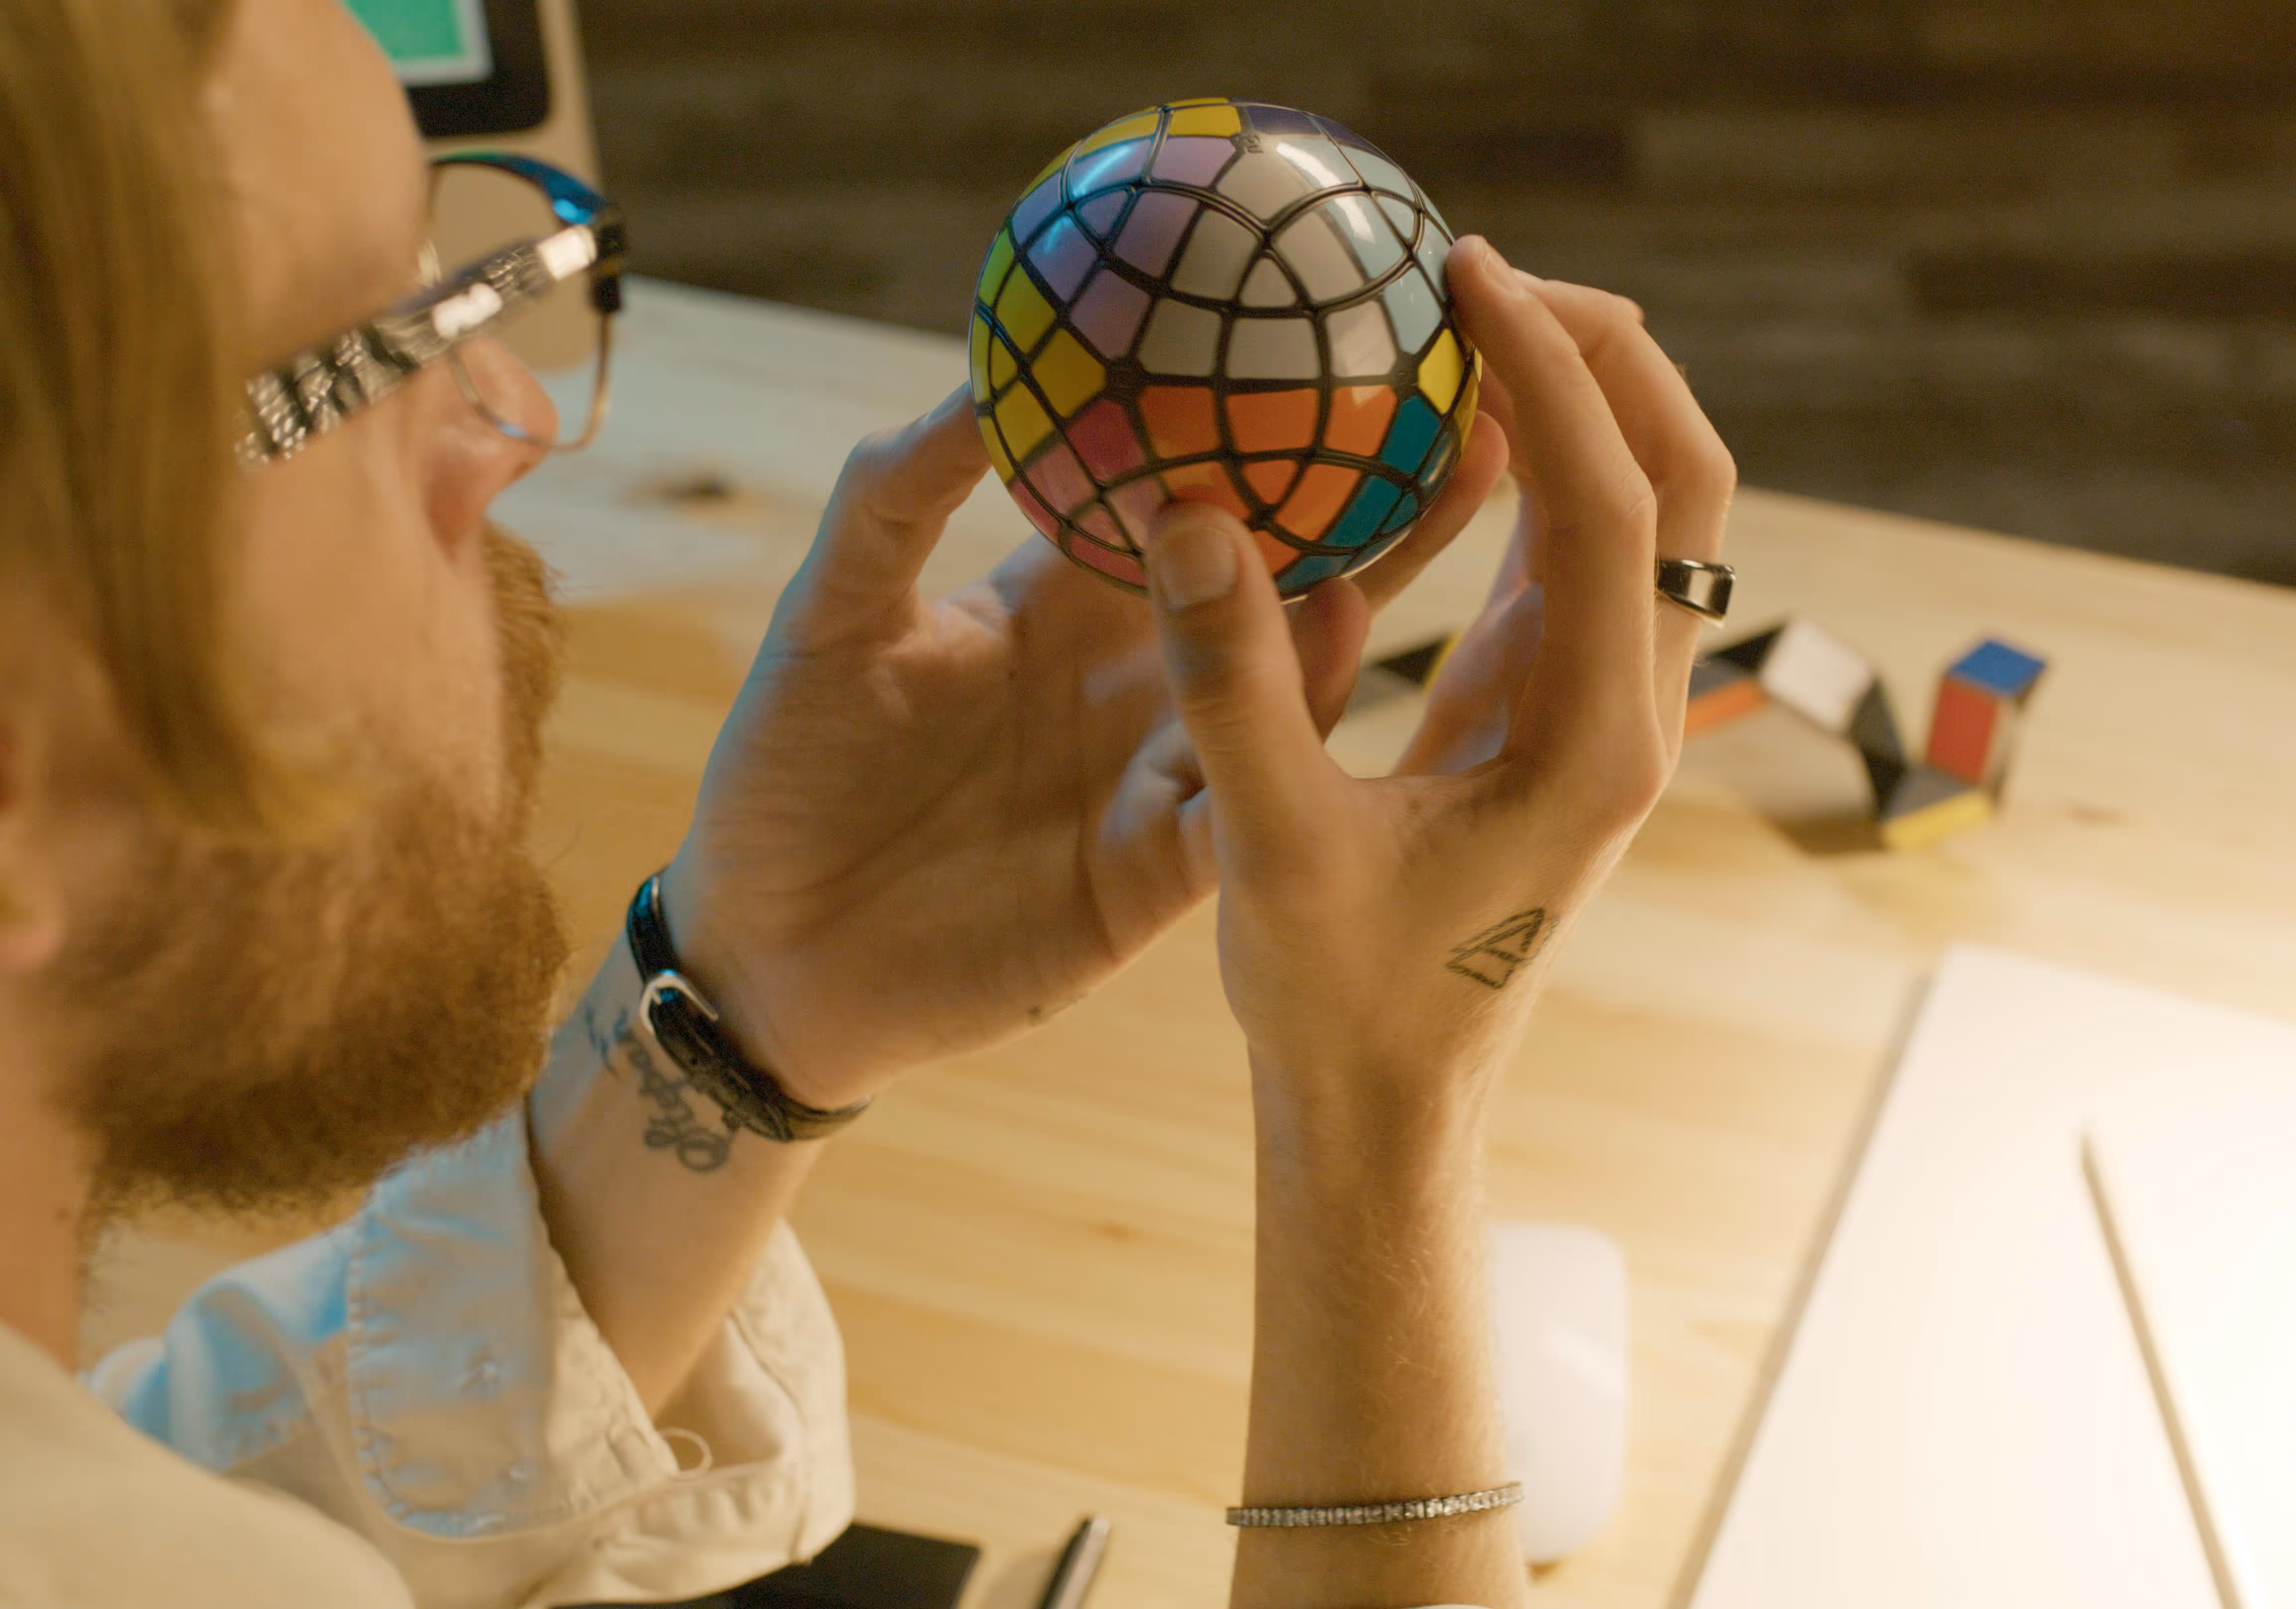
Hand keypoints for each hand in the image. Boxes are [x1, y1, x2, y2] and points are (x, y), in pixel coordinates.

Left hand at [657, 386, 1510, 1108]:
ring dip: (1343, 622)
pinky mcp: (1155, 881)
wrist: (766, 954)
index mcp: (1065, 606)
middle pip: (1272, 587)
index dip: (1259, 431)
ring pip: (1276, 696)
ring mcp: (1156, 780)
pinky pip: (1238, 810)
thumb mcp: (832, 618)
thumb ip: (898, 497)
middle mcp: (1133, 682)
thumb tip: (983, 371)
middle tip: (1457, 425)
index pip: (1188, 502)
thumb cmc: (785, 776)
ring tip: (1404, 534)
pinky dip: (1282, 751)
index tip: (1341, 347)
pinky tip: (1326, 690)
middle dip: (1367, 514)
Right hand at [1139, 236, 1734, 1109]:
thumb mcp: (1269, 848)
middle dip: (1609, 357)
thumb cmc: (1337, 998)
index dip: (1551, 371)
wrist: (1385, 1100)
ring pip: (1646, 513)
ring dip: (1581, 404)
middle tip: (1484, 275)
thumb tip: (1191, 517)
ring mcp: (1601, 710)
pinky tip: (1449, 421)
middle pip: (1683, 482)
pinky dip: (1535, 470)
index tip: (1470, 271)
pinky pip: (1576, 558)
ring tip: (1469, 319)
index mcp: (1592, 741)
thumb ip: (1236, 687)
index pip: (1612, 503)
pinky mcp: (1551, 712)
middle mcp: (1628, 714)